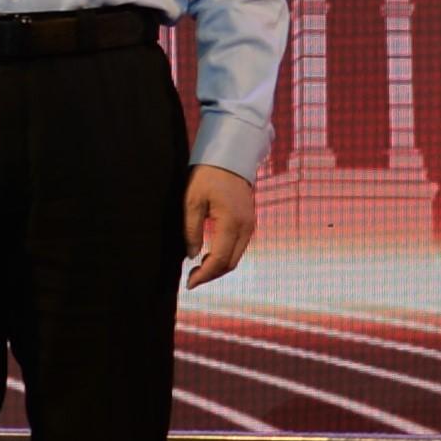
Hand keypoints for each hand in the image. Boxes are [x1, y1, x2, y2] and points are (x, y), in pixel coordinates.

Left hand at [182, 165, 257, 287]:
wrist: (230, 158)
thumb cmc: (208, 176)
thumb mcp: (192, 201)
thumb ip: (191, 230)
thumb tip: (191, 256)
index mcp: (231, 223)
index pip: (220, 259)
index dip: (204, 275)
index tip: (189, 283)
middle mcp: (246, 227)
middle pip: (231, 263)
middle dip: (211, 275)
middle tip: (191, 279)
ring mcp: (250, 225)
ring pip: (236, 257)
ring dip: (218, 267)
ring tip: (198, 270)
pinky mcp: (249, 222)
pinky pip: (239, 247)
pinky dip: (225, 256)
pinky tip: (210, 256)